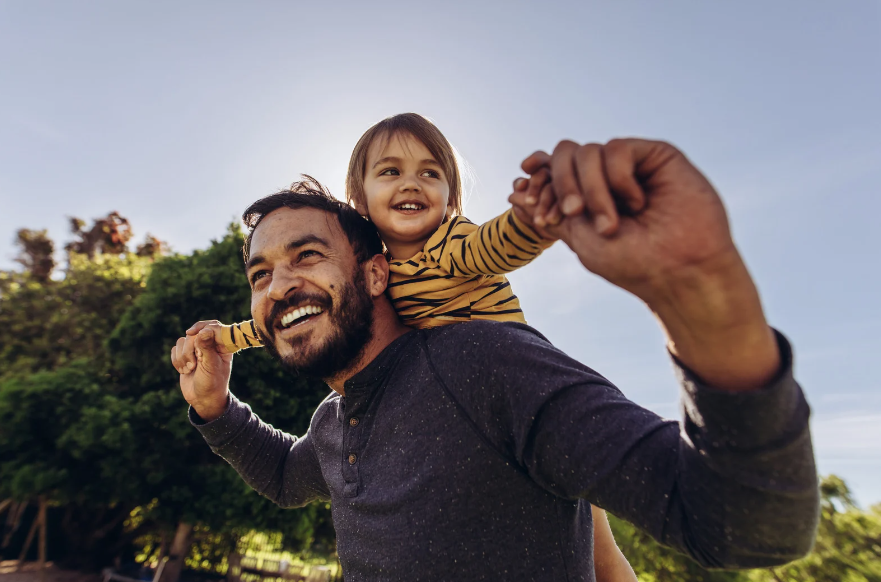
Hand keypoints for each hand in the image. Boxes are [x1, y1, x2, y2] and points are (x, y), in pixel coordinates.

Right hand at [170, 320, 232, 420]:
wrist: (203, 399)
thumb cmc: (212, 383)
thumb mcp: (211, 366)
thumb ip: (207, 348)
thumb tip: (205, 331)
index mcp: (222, 344)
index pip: (212, 326)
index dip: (201, 327)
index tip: (190, 333)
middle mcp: (210, 344)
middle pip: (193, 334)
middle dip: (189, 350)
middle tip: (194, 366)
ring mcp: (197, 349)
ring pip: (182, 341)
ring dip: (183, 357)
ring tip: (190, 370)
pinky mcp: (185, 355)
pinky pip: (175, 349)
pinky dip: (177, 361)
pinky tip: (184, 371)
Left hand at [513, 138, 778, 390]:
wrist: (678, 272)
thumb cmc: (633, 263)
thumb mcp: (581, 239)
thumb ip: (551, 212)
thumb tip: (513, 193)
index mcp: (588, 196)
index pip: (555, 169)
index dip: (539, 174)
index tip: (523, 190)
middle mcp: (608, 178)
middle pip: (567, 154)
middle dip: (560, 183)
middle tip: (572, 214)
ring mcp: (631, 165)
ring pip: (589, 152)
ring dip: (591, 190)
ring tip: (610, 224)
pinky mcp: (655, 155)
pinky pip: (616, 149)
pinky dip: (617, 179)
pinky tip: (636, 203)